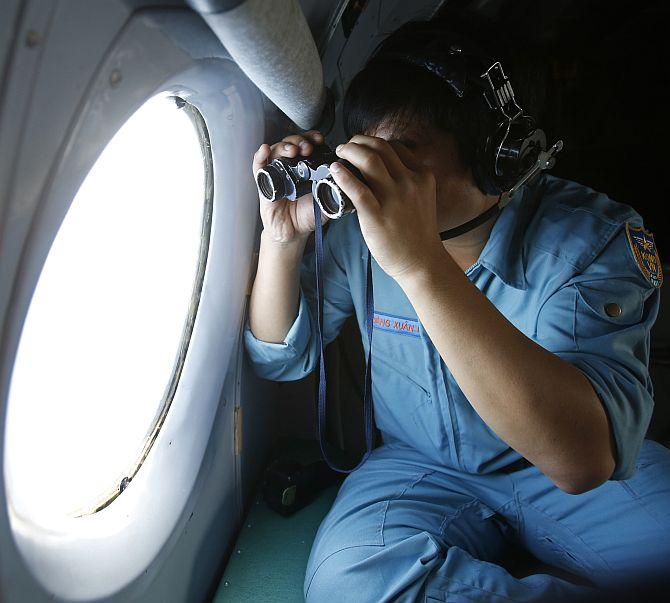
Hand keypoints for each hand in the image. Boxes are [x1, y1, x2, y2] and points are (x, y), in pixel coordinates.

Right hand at [252, 130, 328, 243]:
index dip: (313, 138)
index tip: (320, 140)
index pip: (308, 145)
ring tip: (294, 150)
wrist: (293, 233)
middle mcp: (291, 167)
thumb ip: (334, 192)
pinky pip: (258, 167)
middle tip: (308, 148)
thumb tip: (343, 182)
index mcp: (307, 168)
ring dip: (285, 146)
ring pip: (276, 150)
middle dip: (301, 141)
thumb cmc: (308, 216)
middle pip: (292, 143)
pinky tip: (264, 150)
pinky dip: (259, 156)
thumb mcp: (326, 202)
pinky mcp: (264, 184)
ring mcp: (276, 173)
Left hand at [330, 135, 443, 280]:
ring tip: (339, 154)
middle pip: (380, 147)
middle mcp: (409, 182)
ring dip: (350, 151)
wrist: (422, 262)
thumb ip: (406, 181)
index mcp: (421, 176)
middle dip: (358, 141)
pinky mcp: (377, 216)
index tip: (362, 146)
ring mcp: (394, 198)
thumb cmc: (418, 234)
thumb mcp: (421, 198)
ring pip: (369, 161)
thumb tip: (380, 170)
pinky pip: (357, 189)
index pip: (394, 147)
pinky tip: (334, 170)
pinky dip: (343, 176)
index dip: (373, 142)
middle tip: (345, 146)